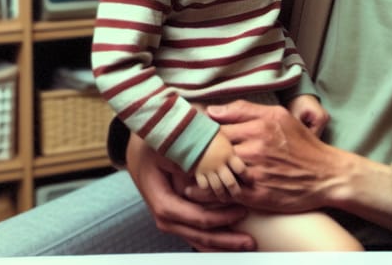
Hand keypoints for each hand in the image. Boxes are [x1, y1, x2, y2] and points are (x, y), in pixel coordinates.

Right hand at [125, 132, 254, 251]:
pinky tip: (232, 240)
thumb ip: (189, 166)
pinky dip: (215, 238)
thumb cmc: (155, 147)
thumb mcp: (170, 151)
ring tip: (247, 244)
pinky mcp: (179, 218)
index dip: (221, 217)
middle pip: (199, 235)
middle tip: (251, 242)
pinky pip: (197, 233)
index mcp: (163, 202)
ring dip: (223, 244)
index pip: (196, 217)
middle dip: (226, 241)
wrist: (140, 151)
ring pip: (199, 239)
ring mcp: (172, 220)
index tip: (242, 211)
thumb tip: (210, 177)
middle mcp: (167, 217)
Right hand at [194, 129, 246, 199]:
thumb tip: (241, 147)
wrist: (192, 133)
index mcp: (228, 154)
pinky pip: (204, 185)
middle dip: (236, 191)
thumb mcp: (225, 137)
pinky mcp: (198, 172)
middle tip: (239, 196)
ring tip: (224, 199)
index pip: (241, 169)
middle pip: (230, 182)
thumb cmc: (210, 132)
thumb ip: (231, 147)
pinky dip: (206, 190)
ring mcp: (209, 170)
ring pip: (217, 187)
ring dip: (222, 195)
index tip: (251, 181)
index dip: (248, 177)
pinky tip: (209, 192)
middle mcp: (220, 165)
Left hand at [202, 100, 340, 213]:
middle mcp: (255, 149)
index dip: (204, 133)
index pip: (217, 128)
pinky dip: (213, 193)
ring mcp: (256, 174)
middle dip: (202, 153)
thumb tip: (212, 110)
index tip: (197, 137)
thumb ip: (244, 110)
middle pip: (214, 150)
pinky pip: (226, 194)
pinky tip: (205, 190)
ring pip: (217, 173)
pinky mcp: (257, 197)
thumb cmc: (301, 143)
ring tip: (194, 172)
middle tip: (192, 156)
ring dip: (205, 174)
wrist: (326, 174)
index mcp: (259, 127)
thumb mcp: (278, 115)